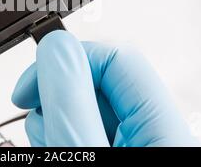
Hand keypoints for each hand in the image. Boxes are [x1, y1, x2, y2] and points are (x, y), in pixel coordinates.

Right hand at [12, 31, 196, 145]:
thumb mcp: (82, 152)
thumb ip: (71, 102)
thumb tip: (57, 48)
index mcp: (165, 130)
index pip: (119, 60)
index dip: (72, 59)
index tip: (35, 77)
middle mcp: (154, 135)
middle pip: (100, 83)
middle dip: (59, 95)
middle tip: (37, 117)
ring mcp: (135, 146)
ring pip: (89, 108)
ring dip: (56, 118)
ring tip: (46, 140)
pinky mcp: (115, 152)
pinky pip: (86, 129)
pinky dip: (62, 133)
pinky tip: (55, 143)